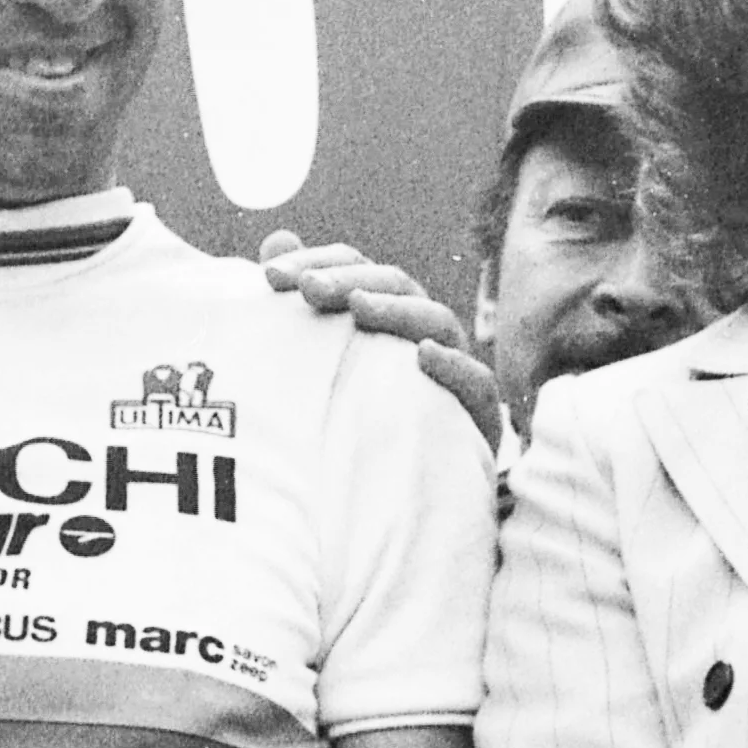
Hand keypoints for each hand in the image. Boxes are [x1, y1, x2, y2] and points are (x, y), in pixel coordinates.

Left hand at [258, 233, 501, 449]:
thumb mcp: (320, 364)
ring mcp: (453, 374)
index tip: (270, 275)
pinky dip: (454, 366)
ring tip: (360, 307)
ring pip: (437, 323)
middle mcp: (421, 336)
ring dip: (398, 310)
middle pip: (397, 287)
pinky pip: (477, 386)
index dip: (319, 262)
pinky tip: (424, 357)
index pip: (358, 271)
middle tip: (308, 288)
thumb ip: (305, 303)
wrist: (399, 509)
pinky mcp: (475, 420)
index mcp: (386, 318)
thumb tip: (276, 238)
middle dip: (351, 280)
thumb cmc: (355, 426)